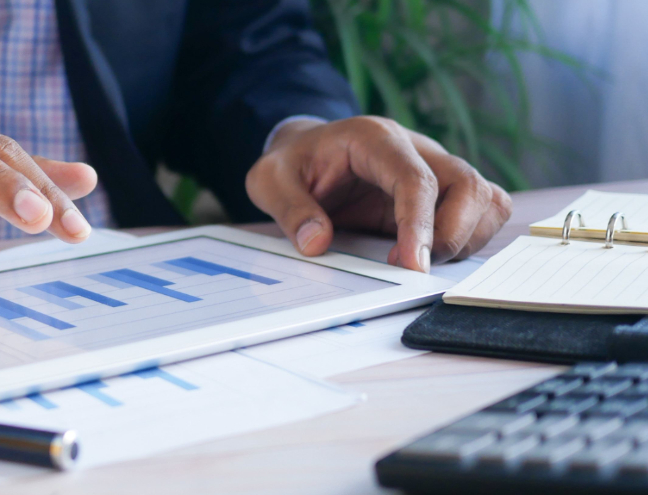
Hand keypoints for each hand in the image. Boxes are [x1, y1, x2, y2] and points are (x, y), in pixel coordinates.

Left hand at [246, 116, 512, 272]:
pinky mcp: (442, 193)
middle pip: (467, 185)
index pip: (416, 178)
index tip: (412, 265)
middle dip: (452, 234)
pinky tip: (433, 254)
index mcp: (375, 139)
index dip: (420, 223)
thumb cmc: (292, 164)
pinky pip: (483, 210)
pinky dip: (471, 237)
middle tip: (413, 268)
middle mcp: (416, 149)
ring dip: (466, 238)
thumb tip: (317, 243)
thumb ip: (290, 209)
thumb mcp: (269, 180)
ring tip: (421, 261)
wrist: (304, 152)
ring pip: (485, 198)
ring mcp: (435, 169)